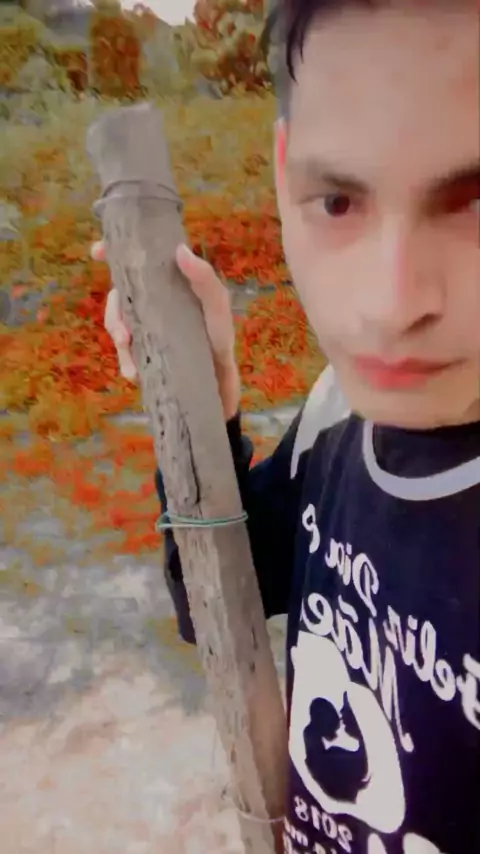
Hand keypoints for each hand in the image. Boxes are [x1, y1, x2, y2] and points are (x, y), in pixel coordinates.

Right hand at [93, 240, 240, 419]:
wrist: (218, 377)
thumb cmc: (219, 335)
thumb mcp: (217, 304)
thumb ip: (204, 277)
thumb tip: (181, 249)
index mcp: (165, 283)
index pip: (135, 263)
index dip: (113, 253)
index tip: (97, 252)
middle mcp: (150, 301)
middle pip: (117, 296)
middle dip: (112, 312)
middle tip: (122, 334)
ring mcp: (143, 327)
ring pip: (116, 325)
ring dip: (117, 339)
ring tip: (129, 355)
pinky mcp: (142, 351)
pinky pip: (123, 353)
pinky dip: (125, 363)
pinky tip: (134, 373)